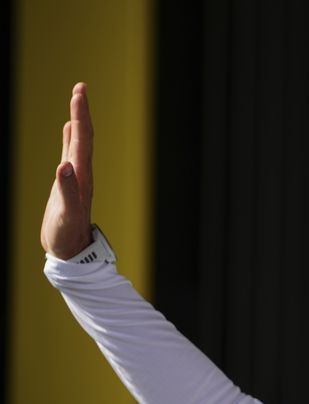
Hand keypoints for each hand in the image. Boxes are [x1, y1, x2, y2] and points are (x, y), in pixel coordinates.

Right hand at [41, 82, 93, 258]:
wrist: (70, 252)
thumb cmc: (68, 235)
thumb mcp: (67, 215)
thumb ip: (67, 191)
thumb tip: (65, 166)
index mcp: (82, 176)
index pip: (83, 140)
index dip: (81, 116)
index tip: (79, 92)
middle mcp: (82, 173)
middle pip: (84, 136)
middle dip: (81, 111)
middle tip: (80, 87)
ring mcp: (76, 177)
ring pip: (78, 142)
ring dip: (78, 120)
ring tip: (77, 100)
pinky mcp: (68, 183)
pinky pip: (70, 154)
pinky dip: (70, 138)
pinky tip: (69, 129)